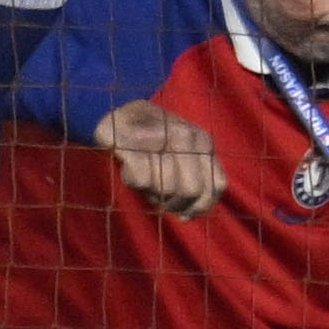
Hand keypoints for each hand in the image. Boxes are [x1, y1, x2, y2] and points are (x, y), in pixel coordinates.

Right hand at [94, 95, 226, 213]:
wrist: (113, 112)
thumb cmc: (149, 141)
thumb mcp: (182, 155)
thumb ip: (194, 180)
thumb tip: (188, 215)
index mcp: (203, 142)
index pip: (216, 186)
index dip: (200, 206)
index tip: (183, 211)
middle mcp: (188, 136)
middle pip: (192, 191)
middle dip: (174, 202)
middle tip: (158, 195)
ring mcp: (162, 136)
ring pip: (167, 188)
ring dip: (151, 191)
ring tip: (143, 175)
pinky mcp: (135, 142)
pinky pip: (142, 180)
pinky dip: (132, 180)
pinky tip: (129, 168)